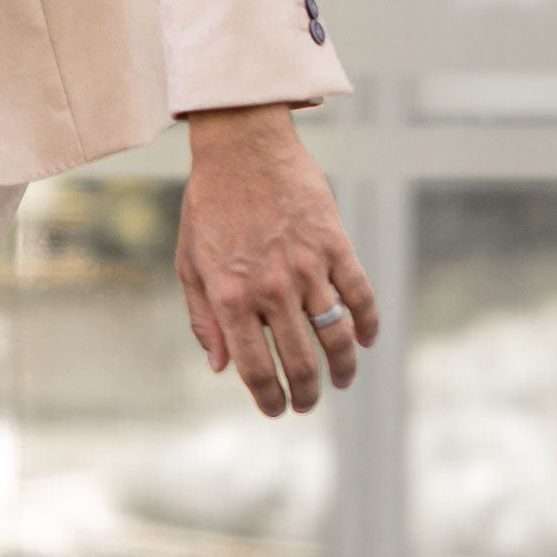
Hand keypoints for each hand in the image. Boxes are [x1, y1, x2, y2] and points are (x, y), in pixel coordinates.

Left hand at [176, 106, 378, 416]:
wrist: (241, 146)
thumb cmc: (209, 205)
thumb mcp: (189, 263)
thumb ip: (203, 319)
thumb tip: (219, 368)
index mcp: (229, 296)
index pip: (255, 367)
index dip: (268, 398)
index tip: (277, 409)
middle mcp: (269, 288)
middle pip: (300, 361)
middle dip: (307, 393)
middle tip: (309, 403)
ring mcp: (305, 266)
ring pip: (335, 334)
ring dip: (344, 367)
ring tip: (343, 380)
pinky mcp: (333, 244)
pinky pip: (359, 294)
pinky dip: (367, 323)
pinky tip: (366, 339)